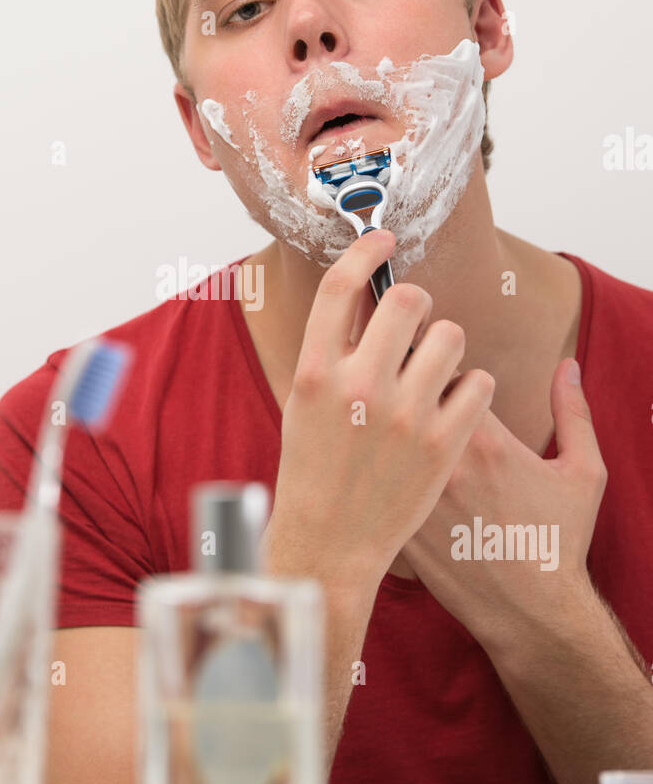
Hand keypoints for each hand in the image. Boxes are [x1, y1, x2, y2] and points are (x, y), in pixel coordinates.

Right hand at [265, 229, 494, 591]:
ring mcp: (403, 414)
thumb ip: (331, 352)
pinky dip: (471, 388)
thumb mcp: (303, 404)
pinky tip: (453, 405)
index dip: (367, 250)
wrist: (331, 544)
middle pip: (408, 300)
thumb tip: (363, 299)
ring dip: (447, 346)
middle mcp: (357, 385)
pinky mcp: (443, 442)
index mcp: (313, 371)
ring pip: (451, 335)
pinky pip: (479, 381)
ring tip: (435, 372)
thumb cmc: (314, 471)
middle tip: (416, 325)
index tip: (384, 239)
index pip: (341, 285)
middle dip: (417, 305)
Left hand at [397, 357, 606, 650]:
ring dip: (383, 436)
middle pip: (400, 401)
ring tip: (394, 444)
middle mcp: (440, 464)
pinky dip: (376, 479)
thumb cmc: (558, 543)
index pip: (439, 371)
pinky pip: (370, 486)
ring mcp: (413, 499)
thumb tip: (567, 366)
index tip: (441, 381)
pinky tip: (386, 485)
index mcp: (483, 439)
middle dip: (402, 394)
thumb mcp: (582, 474)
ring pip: (379, 443)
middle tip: (408, 403)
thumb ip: (572, 412)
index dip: (437, 371)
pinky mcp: (396, 528)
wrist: (530, 614)